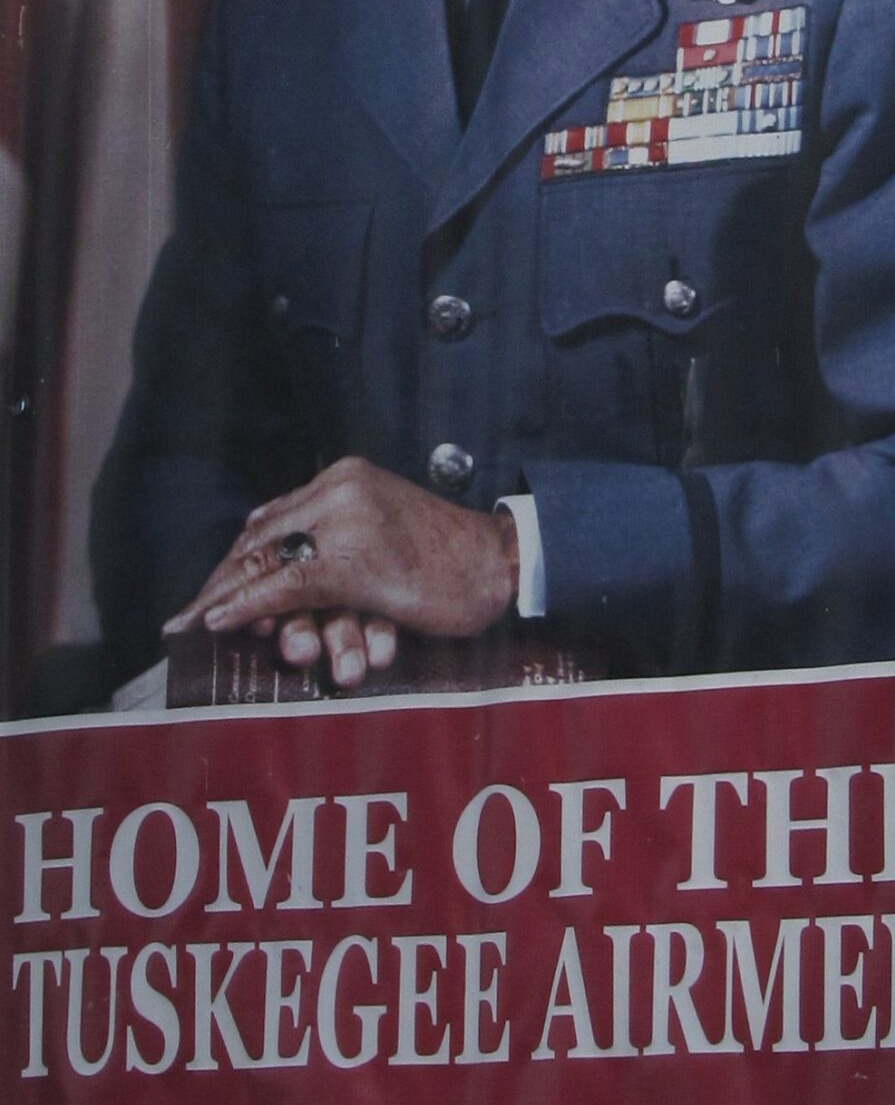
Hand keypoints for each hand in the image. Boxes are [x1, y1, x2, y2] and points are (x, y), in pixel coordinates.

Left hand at [163, 457, 519, 673]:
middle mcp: (339, 490)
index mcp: (343, 479)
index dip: (236, 561)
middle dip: (221, 581)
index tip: (206, 595)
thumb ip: (331, 535)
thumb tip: (267, 553)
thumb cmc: (447, 560)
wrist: (501, 564)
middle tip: (184, 618)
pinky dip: (248, 606)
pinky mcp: (357, 560)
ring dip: (229, 599)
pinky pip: (288, 584)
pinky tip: (219, 622)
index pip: (274, 520)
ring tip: (198, 625)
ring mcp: (347, 521)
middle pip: (262, 539)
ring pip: (271, 562)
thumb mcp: (380, 533)